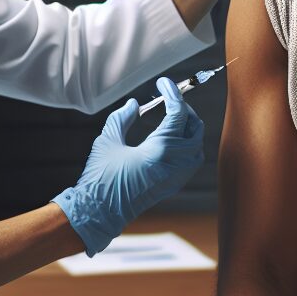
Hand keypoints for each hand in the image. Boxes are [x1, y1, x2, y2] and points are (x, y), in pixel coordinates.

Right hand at [52, 79, 203, 255]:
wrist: (100, 213)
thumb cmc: (101, 177)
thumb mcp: (108, 140)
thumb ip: (122, 118)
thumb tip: (135, 105)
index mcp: (161, 150)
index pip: (178, 113)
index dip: (172, 93)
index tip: (163, 82)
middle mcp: (175, 163)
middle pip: (195, 128)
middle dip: (185, 110)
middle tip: (168, 100)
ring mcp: (177, 176)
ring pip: (197, 145)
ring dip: (188, 128)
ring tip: (170, 117)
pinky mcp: (173, 185)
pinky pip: (191, 160)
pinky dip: (186, 144)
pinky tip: (170, 138)